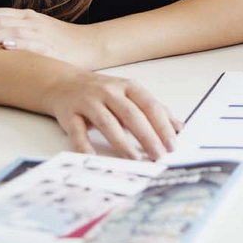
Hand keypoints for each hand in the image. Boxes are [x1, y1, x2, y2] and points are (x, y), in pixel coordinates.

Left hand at [0, 8, 101, 68]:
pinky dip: (18, 44)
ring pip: (8, 30)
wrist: (91, 45)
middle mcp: (30, 21)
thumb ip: (13, 31)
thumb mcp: (35, 31)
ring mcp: (41, 34)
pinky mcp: (52, 48)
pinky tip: (4, 47)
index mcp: (25, 16)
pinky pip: (33, 44)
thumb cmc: (61, 42)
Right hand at [41, 68, 182, 160]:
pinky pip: (77, 131)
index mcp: (128, 87)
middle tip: (158, 155)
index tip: (172, 144)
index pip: (150, 105)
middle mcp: (109, 92)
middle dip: (147, 136)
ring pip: (107, 122)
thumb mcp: (130, 95)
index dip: (162, 125)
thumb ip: (154, 110)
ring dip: (121, 142)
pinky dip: (85, 146)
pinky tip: (93, 158)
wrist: (63, 83)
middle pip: (131, 114)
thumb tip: (178, 127)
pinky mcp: (70, 113)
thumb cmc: (103, 93)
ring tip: (134, 159)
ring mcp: (89, 101)